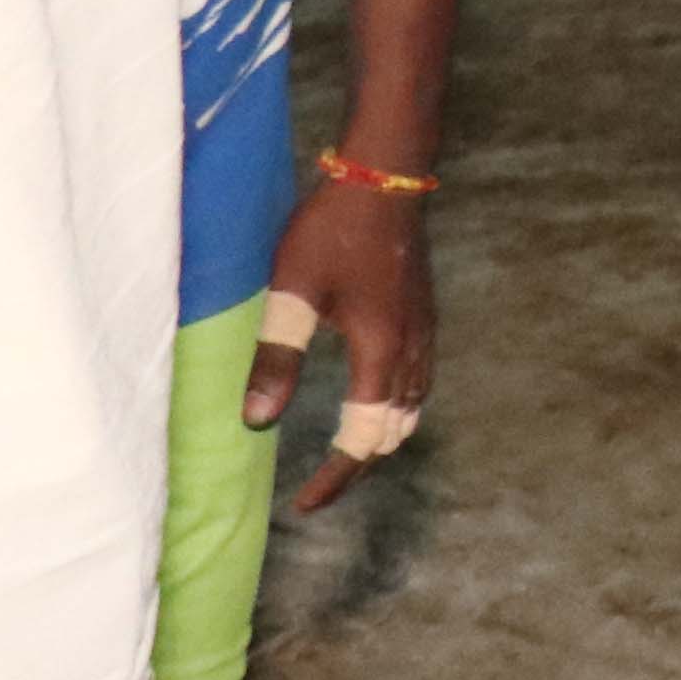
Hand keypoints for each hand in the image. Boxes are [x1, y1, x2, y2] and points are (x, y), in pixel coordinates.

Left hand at [252, 176, 430, 516]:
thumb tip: (256, 422)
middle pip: (397, 429)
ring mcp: (424, 330)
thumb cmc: (332, 231)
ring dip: (380, 435)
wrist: (385, 175)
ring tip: (346, 449)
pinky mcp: (423, 313)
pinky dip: (394, 405)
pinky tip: (371, 396)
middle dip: (361, 463)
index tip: (305, 504)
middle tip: (321, 483)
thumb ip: (276, 359)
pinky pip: (417, 379)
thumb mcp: (292, 294)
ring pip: (413, 405)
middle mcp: (412, 350)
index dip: (336, 477)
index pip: (365, 437)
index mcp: (381, 353)